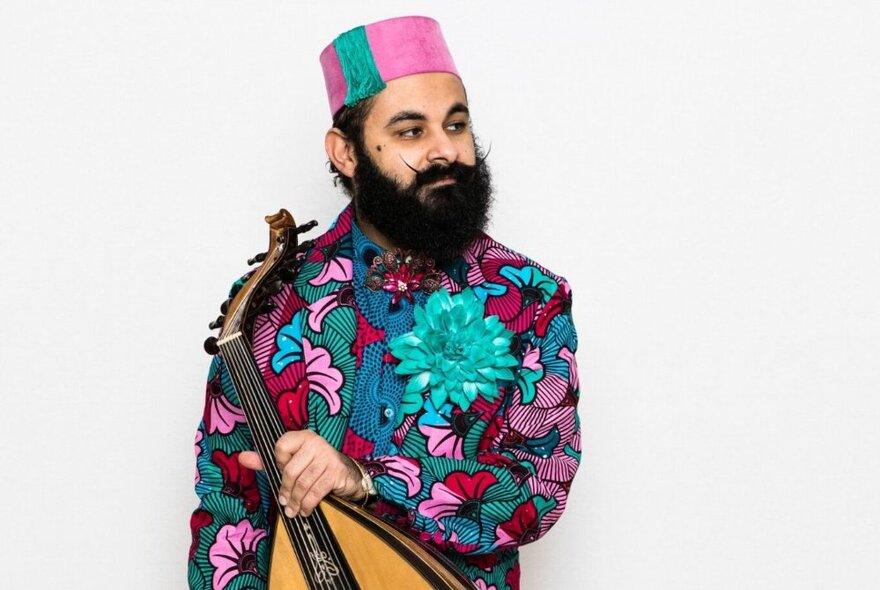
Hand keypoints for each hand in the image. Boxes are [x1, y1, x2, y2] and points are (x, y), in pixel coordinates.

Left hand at [238, 430, 363, 516]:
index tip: (282, 473)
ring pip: (303, 483)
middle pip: (290, 470)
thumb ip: (266, 461)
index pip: (281, 446)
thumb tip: (242, 457)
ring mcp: (328, 457)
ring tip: (293, 510)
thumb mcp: (291, 463)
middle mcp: (316, 443)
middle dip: (286, 490)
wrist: (348, 475)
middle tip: (284, 502)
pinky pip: (316, 491)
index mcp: (303, 437)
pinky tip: (305, 510)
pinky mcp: (336, 472)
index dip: (278, 464)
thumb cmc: (315, 469)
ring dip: (296, 501)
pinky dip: (308, 505)